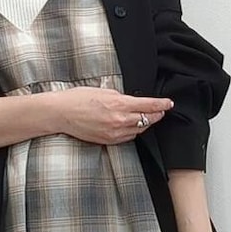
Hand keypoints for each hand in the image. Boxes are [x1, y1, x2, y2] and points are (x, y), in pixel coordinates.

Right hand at [52, 88, 172, 144]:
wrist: (61, 113)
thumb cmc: (78, 98)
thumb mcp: (103, 90)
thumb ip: (121, 97)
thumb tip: (132, 101)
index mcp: (119, 104)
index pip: (148, 105)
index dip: (161, 105)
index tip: (169, 103)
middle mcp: (119, 120)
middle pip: (147, 119)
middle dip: (156, 114)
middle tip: (161, 110)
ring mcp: (114, 133)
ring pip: (138, 130)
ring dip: (145, 123)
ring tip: (148, 117)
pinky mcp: (108, 140)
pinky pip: (127, 137)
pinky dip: (133, 131)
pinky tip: (133, 126)